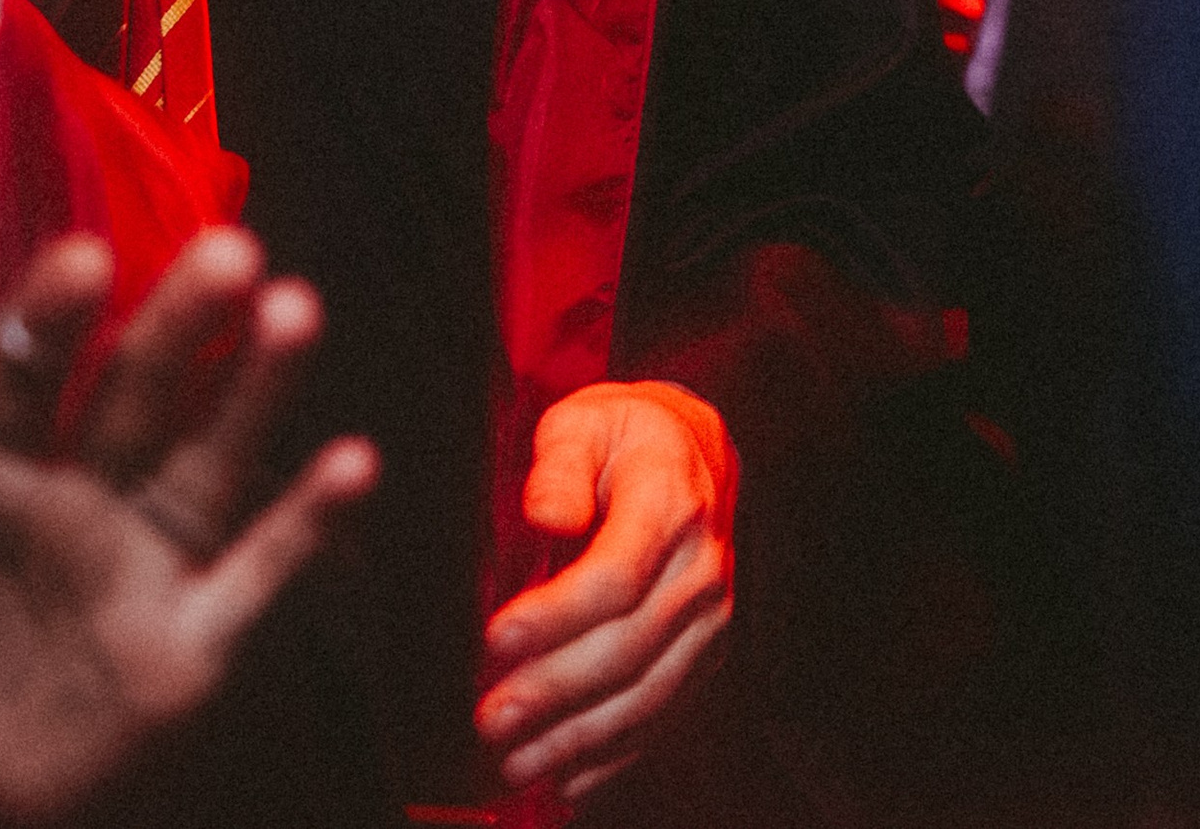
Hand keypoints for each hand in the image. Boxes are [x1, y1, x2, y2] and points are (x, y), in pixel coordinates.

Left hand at [0, 227, 376, 819]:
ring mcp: (145, 554)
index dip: (52, 319)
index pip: (24, 375)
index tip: (85, 257)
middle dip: (181, 325)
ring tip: (295, 309)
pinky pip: (259, 573)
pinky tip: (355, 462)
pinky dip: (306, 525)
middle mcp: (82, 485)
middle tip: (231, 250)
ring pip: (208, 455)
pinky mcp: (196, 634)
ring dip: (254, 389)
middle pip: (137, 393)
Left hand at [476, 380, 737, 805]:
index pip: (615, 575)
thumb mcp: (583, 421)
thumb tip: (546, 517)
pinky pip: (664, 716)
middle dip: (553, 691)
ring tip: (517, 761)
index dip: (554, 615)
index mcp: (669, 504)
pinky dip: (616, 755)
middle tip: (490, 717)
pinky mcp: (705, 655)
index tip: (496, 637)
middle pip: (627, 648)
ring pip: (646, 695)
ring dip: (579, 738)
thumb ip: (559, 465)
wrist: (694, 452)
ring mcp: (710, 621)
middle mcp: (699, 570)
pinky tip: (569, 778)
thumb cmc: (624, 435)